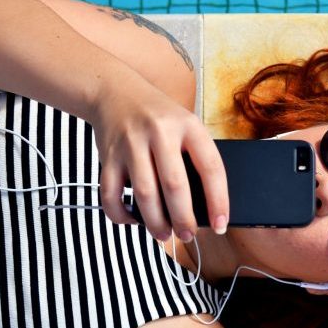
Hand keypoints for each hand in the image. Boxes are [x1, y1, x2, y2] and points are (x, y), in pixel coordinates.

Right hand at [89, 69, 228, 240]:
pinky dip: (120, 214)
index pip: (211, 167)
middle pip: (175, 186)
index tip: (220, 225)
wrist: (115, 91)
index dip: (218, 200)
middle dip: (184, 219)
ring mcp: (131, 144)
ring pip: (145, 194)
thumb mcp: (185, 125)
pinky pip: (111, 194)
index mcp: (188, 126)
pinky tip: (132, 220)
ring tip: (163, 234)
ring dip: (155, 222)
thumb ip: (194, 157)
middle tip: (188, 236)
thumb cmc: (159, 117)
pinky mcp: (108, 156)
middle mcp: (160, 132)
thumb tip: (203, 208)